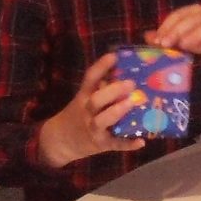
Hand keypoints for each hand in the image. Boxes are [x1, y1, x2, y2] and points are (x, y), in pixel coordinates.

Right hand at [36, 53, 142, 168]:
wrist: (60, 141)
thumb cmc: (78, 115)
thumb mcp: (83, 99)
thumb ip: (100, 88)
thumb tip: (124, 72)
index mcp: (84, 97)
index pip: (90, 79)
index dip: (101, 67)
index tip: (114, 56)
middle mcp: (87, 112)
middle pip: (96, 100)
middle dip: (112, 91)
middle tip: (131, 83)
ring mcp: (93, 129)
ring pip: (103, 120)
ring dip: (117, 112)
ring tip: (131, 103)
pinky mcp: (101, 144)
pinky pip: (115, 144)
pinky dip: (128, 144)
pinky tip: (141, 141)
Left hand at [151, 4, 200, 71]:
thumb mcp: (187, 38)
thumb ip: (169, 37)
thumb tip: (147, 37)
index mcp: (196, 12)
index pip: (179, 15)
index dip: (168, 26)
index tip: (158, 40)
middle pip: (193, 19)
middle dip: (178, 30)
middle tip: (166, 44)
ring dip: (196, 36)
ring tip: (185, 46)